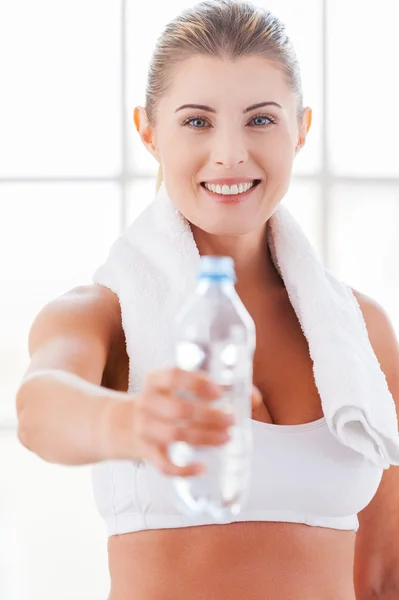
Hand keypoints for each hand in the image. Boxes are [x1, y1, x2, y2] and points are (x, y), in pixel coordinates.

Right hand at [104, 368, 261, 476]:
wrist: (120, 424)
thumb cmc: (163, 402)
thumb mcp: (175, 389)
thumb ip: (211, 389)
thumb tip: (254, 398)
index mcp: (156, 381)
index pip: (173, 375)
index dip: (197, 383)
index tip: (219, 391)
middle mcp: (147, 402)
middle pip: (178, 409)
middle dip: (209, 416)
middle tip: (231, 420)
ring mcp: (143, 428)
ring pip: (174, 435)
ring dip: (204, 438)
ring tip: (226, 438)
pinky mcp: (145, 452)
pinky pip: (163, 464)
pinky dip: (184, 469)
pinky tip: (202, 467)